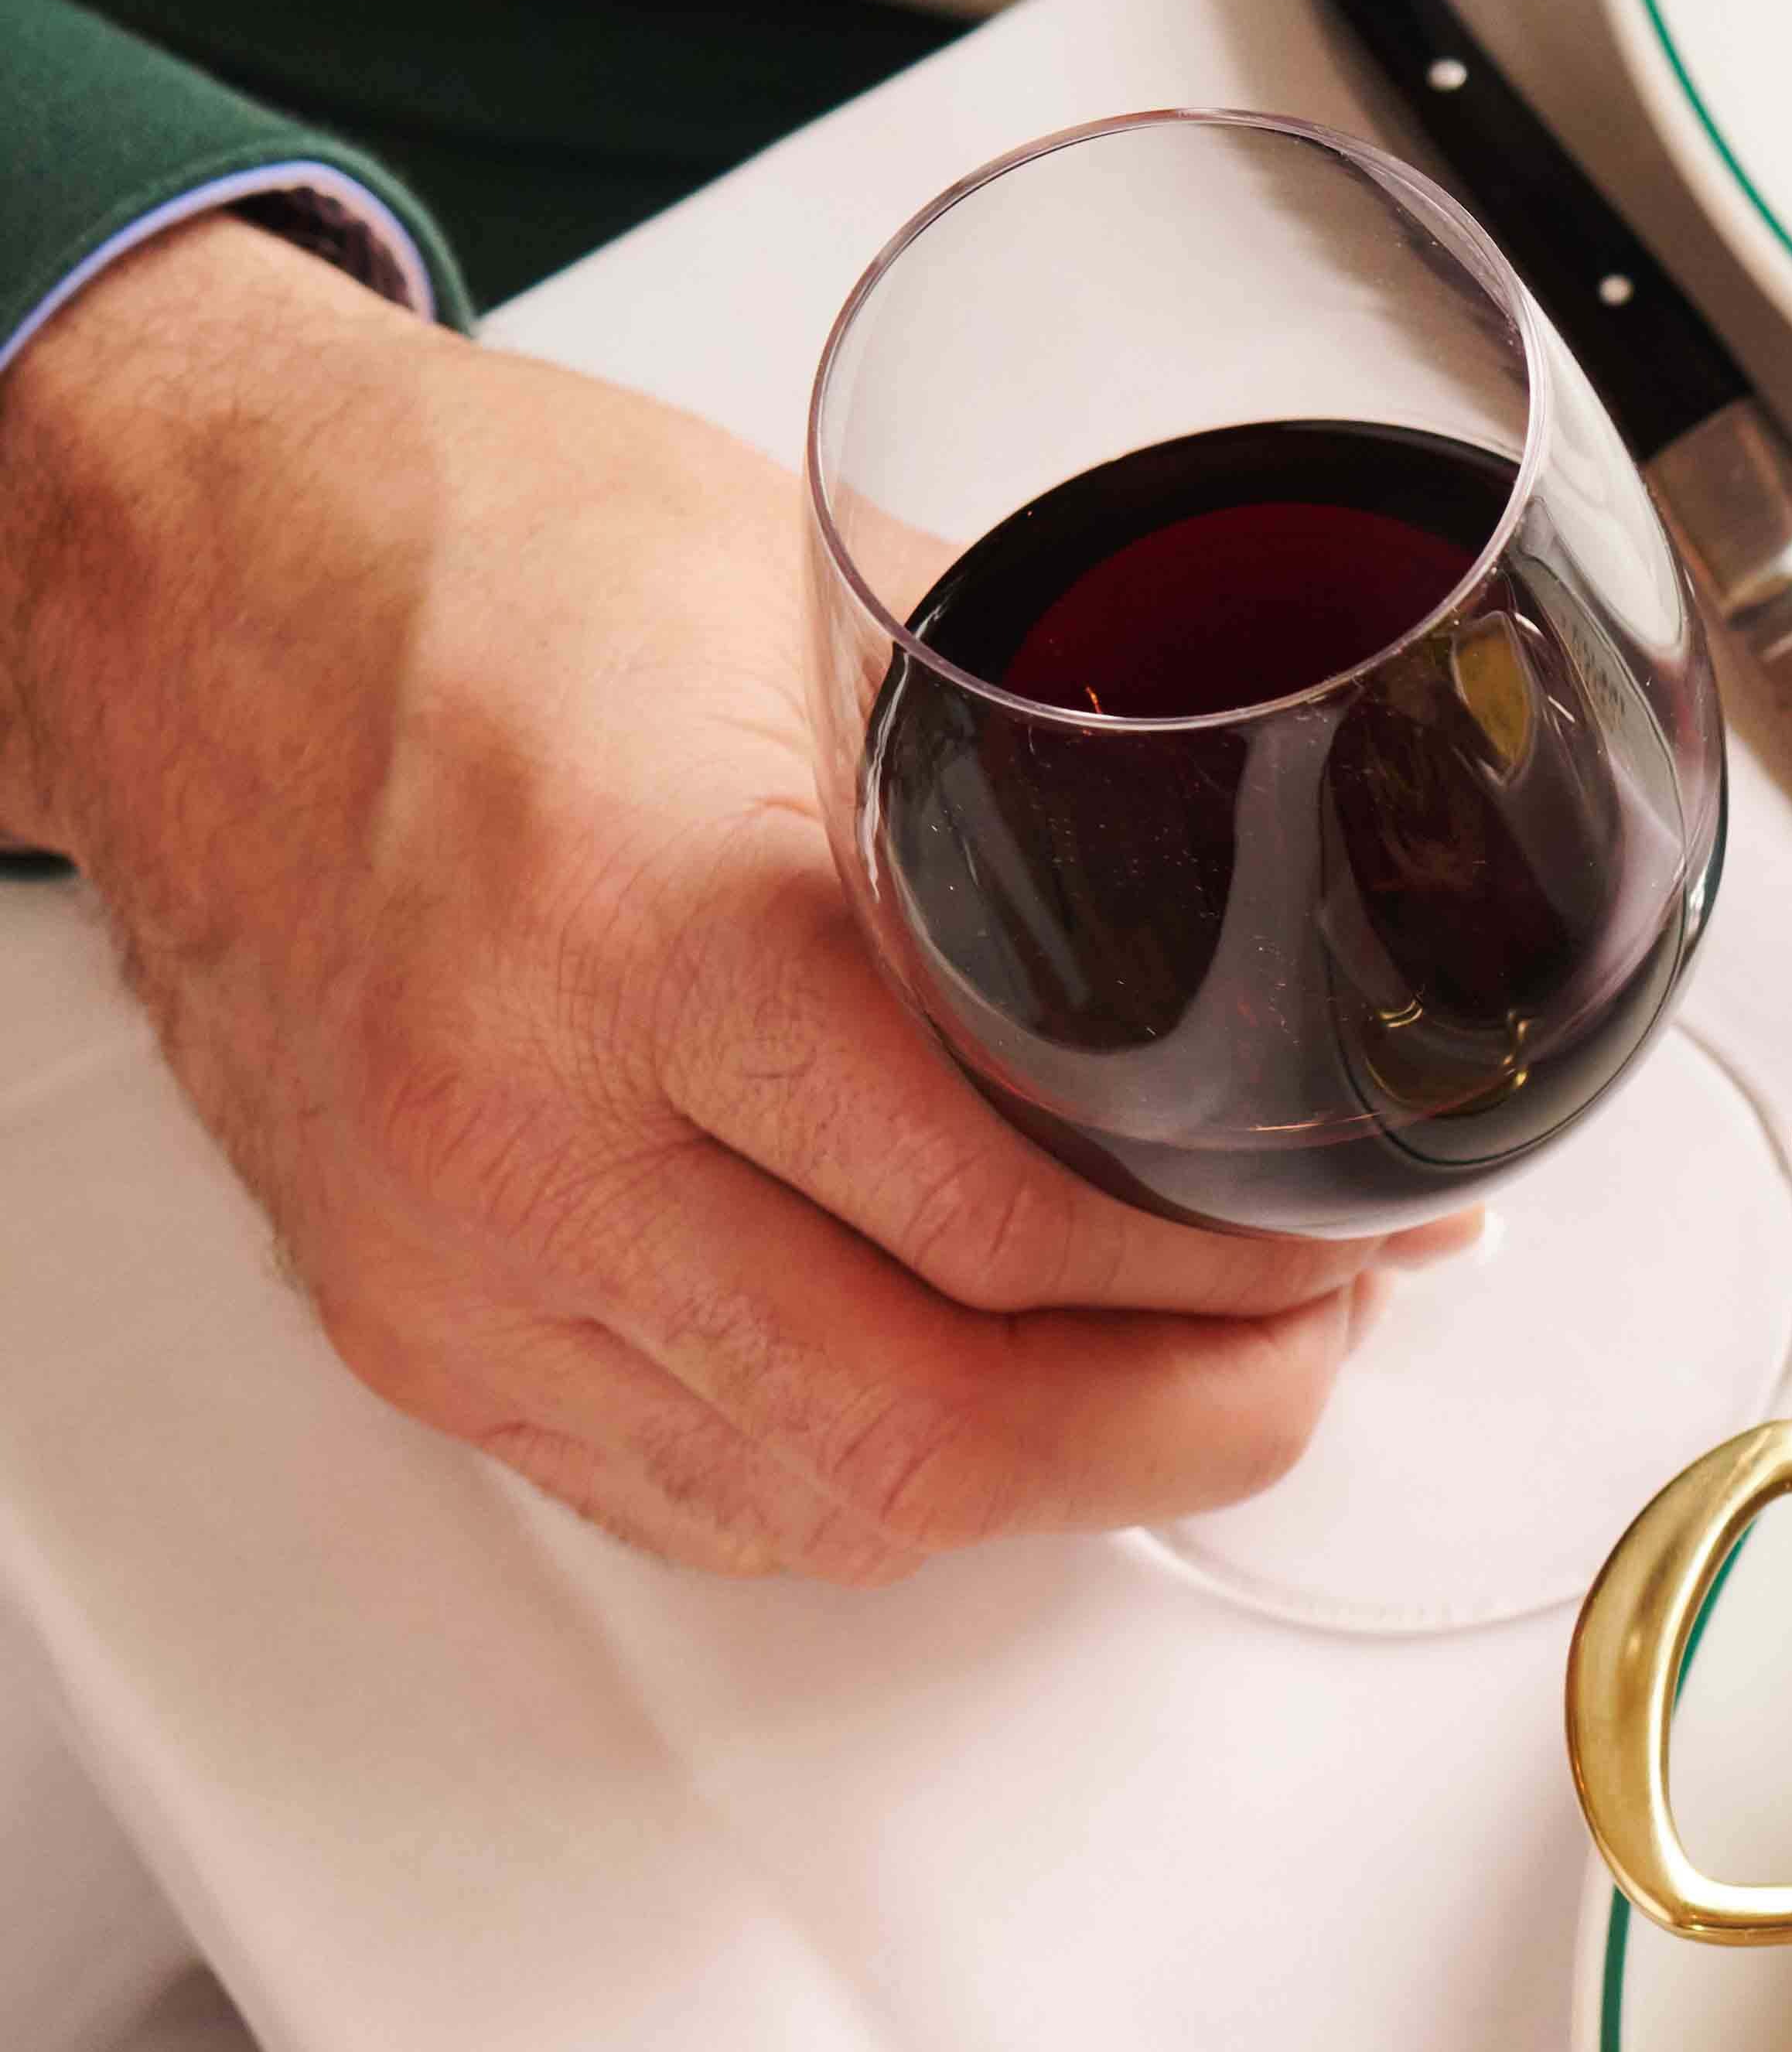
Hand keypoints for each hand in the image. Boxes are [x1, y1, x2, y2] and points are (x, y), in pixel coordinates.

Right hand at [0, 220, 1432, 1578]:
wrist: (173, 568)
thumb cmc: (474, 549)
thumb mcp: (827, 599)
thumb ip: (1045, 774)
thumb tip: (1281, 907)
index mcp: (648, 928)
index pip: (1013, 1218)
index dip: (1235, 1269)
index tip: (1358, 1236)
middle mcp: (522, 1126)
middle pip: (934, 1425)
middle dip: (1185, 1426)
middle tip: (1308, 1348)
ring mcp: (449, 1255)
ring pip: (827, 1502)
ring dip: (1050, 1478)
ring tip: (1186, 1375)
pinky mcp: (405, 1324)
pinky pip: (691, 1500)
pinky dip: (871, 1486)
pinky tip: (986, 1408)